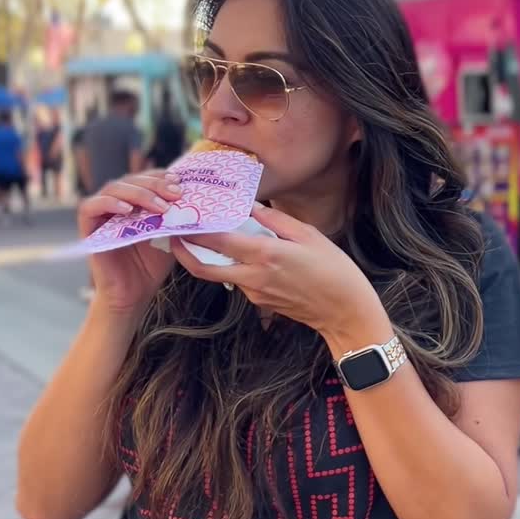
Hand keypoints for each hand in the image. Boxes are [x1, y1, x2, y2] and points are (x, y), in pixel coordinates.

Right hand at [78, 170, 182, 313]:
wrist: (135, 294)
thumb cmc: (153, 265)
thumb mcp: (172, 235)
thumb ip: (177, 216)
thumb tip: (194, 197)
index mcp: (136, 202)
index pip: (145, 178)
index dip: (161, 176)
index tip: (181, 182)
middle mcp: (117, 204)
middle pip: (131, 179)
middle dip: (155, 184)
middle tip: (176, 193)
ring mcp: (101, 214)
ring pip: (113, 188)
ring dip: (139, 193)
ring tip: (160, 207)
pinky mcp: (88, 228)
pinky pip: (90, 207)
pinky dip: (109, 203)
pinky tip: (128, 209)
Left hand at [170, 204, 383, 337]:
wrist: (345, 312)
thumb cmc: (334, 270)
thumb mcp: (310, 236)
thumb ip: (276, 220)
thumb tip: (252, 206)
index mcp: (266, 255)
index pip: (218, 240)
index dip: (195, 228)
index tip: (182, 215)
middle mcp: (253, 277)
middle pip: (202, 267)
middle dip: (183, 251)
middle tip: (174, 234)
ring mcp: (254, 293)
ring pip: (221, 273)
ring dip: (211, 257)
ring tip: (211, 236)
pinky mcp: (260, 302)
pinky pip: (240, 280)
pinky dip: (235, 266)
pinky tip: (244, 254)